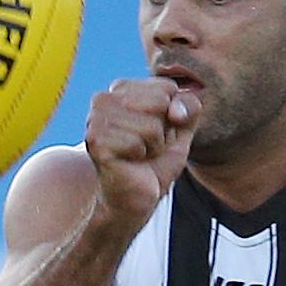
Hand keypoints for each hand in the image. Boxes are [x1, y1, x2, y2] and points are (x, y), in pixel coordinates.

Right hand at [85, 77, 200, 227]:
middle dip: (163, 130)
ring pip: (151, 125)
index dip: (173, 114)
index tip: (157, 131)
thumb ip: (188, 107)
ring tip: (139, 154)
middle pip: (160, 102)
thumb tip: (176, 110)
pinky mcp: (96, 142)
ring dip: (153, 146)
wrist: (136, 197)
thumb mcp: (182, 128)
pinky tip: (129, 162)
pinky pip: (138, 143)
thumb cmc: (156, 161)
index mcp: (123, 88)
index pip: (167, 87)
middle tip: (148, 145)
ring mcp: (96, 119)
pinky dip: (141, 157)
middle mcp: (104, 98)